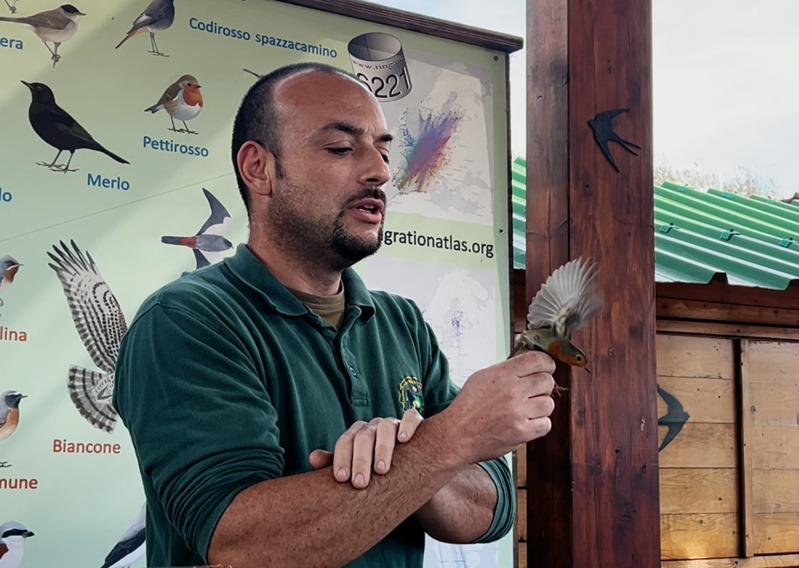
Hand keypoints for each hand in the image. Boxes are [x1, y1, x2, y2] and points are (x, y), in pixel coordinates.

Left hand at [309, 408, 423, 488]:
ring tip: (381, 470)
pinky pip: (411, 417)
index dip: (342, 459)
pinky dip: (407, 425)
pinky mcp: (416, 424)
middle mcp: (374, 427)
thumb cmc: (376, 473)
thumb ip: (336, 464)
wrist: (412, 474)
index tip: (342, 478)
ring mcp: (394, 424)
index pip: (345, 442)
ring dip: (382, 447)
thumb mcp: (357, 471)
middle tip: (360, 483)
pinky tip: (404, 440)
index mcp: (357, 435)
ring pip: (385, 427)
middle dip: (360, 460)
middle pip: (363, 437)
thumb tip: (313, 457)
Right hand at [442, 351, 555, 465]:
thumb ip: (507, 371)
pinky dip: (539, 424)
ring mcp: (518, 412)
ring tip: (527, 409)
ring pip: (548, 404)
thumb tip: (530, 366)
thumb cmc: (468, 406)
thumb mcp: (482, 377)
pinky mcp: (522, 432)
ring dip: (541, 407)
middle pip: (547, 381)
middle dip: (543, 386)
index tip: (548, 368)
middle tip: (534, 392)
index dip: (547, 364)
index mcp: (502, 374)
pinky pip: (546, 424)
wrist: (457, 434)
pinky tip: (526, 422)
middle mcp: (512, 391)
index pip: (538, 360)